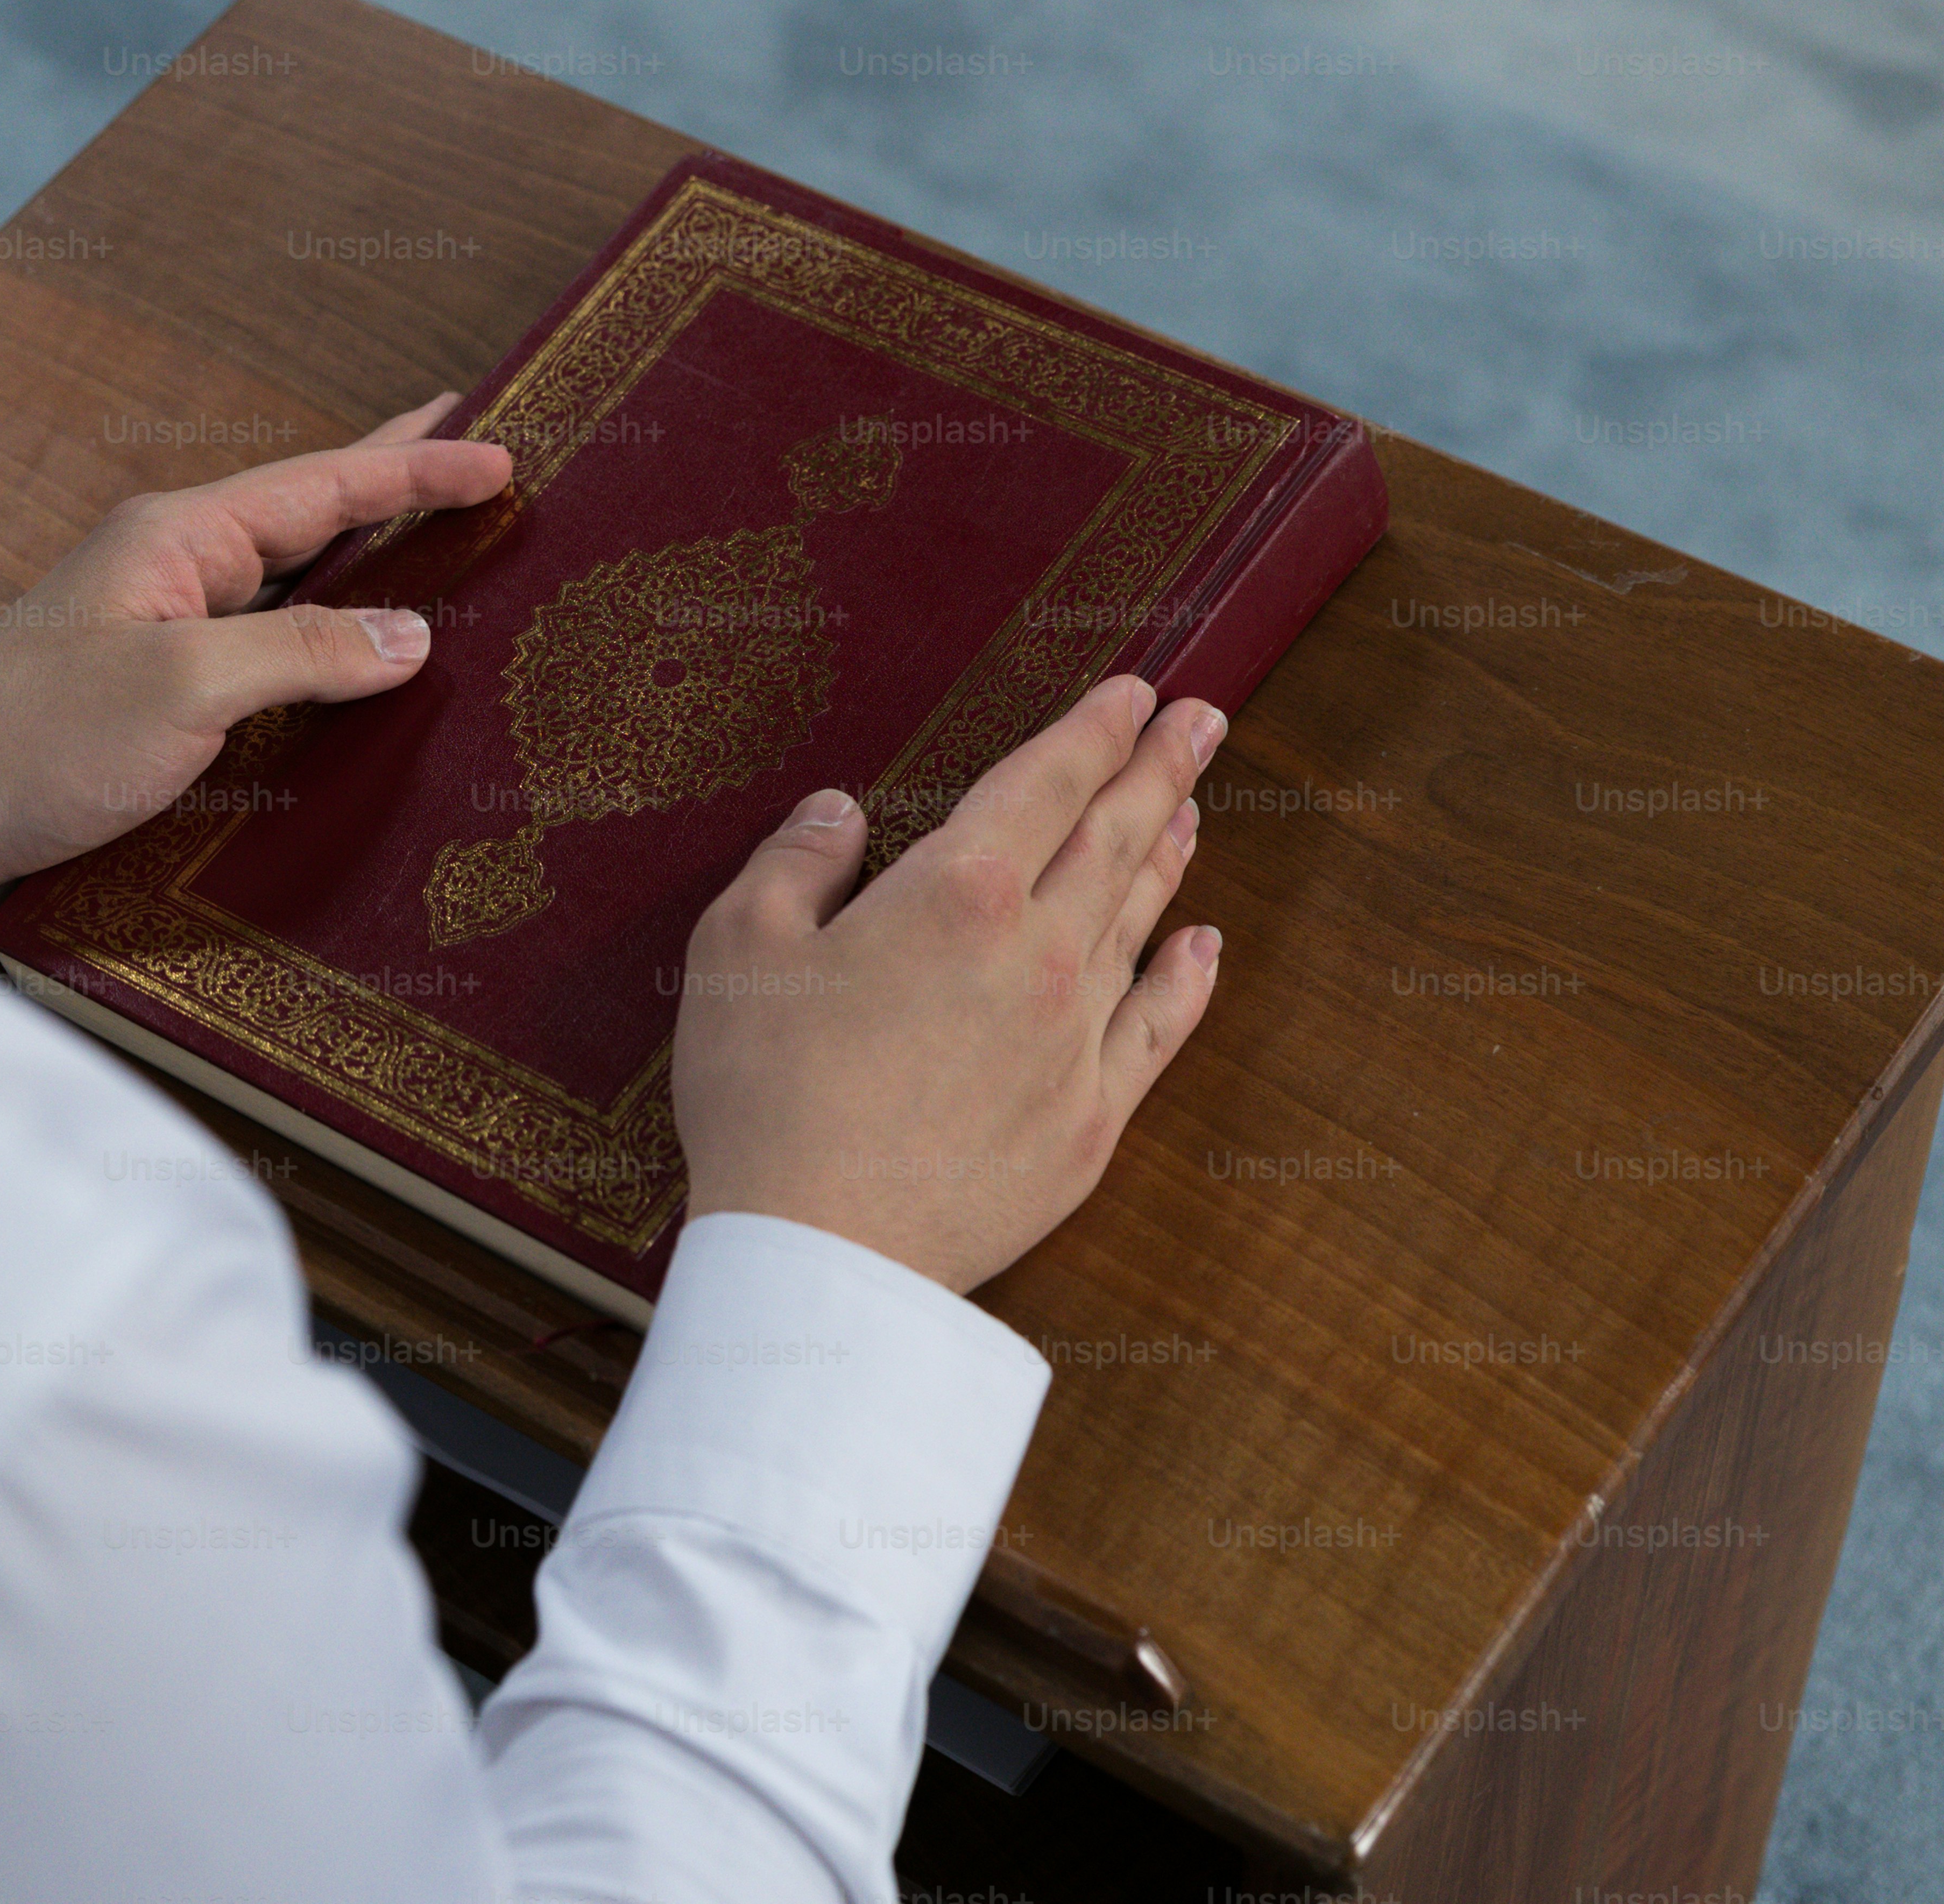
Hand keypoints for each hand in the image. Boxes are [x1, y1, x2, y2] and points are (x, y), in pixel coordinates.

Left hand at [0, 395, 512, 927]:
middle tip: (473, 450)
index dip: (417, 470)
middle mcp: (170, 561)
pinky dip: (321, 622)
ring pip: (288, 570)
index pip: (324, 485)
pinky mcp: (152, 676)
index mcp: (177, 536)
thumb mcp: (182, 691)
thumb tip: (409, 636)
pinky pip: (262, 630)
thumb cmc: (33, 743)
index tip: (500, 455)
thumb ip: (301, 653)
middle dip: (394, 482)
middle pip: (309, 509)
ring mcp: (158, 616)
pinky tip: (350, 643)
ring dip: (362, 552)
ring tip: (432, 528)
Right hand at [670, 676, 1228, 1293]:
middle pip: (1114, 839)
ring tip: (1192, 809)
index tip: (1135, 691)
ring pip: (1140, 922)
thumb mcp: (740, 949)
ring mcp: (1076, 1041)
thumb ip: (797, 863)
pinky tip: (1204, 945)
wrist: (824, 1252)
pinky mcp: (1089, 1124)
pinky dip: (1187, 978)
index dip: (1093, 729)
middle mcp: (1039, 954)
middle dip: (1161, 768)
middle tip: (1201, 719)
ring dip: (1169, 855)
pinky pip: (1159, 1030)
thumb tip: (840, 813)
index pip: (1046, 783)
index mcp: (958, 894)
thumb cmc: (766, 1096)